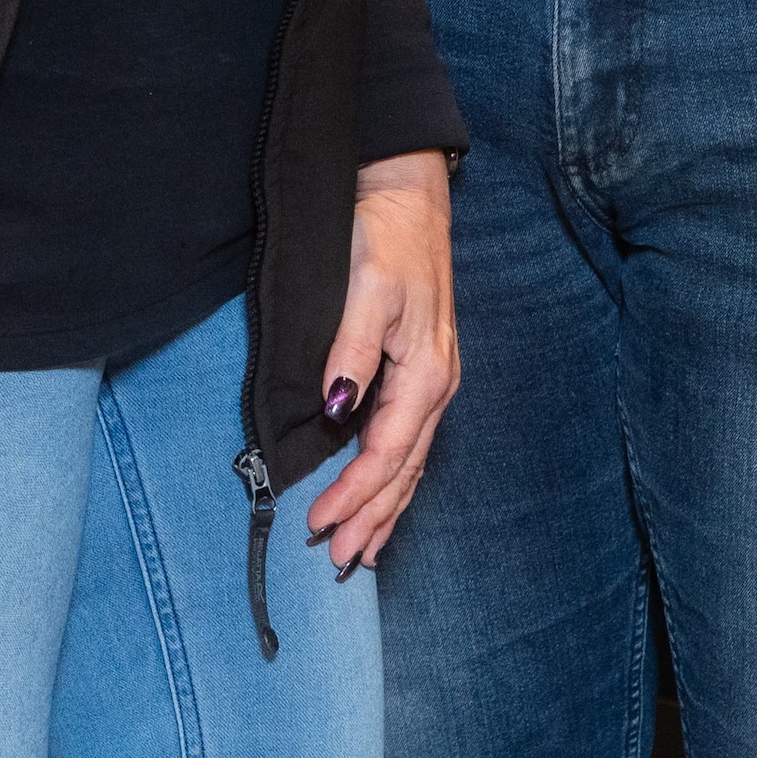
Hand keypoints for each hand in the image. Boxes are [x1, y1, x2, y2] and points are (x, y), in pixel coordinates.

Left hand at [302, 153, 455, 573]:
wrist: (408, 197)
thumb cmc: (383, 238)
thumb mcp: (365, 290)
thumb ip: (351, 352)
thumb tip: (337, 410)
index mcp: (425, 374)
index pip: (385, 453)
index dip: (353, 494)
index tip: (319, 523)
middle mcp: (437, 386)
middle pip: (404, 470)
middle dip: (373, 519)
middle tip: (340, 560)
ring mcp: (436, 381)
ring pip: (411, 461)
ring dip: (387, 508)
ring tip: (365, 550)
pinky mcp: (425, 371)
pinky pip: (411, 441)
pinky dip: (396, 477)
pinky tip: (384, 495)